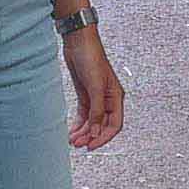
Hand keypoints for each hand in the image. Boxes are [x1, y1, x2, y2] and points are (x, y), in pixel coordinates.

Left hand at [64, 26, 126, 148]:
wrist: (78, 42)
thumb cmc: (91, 58)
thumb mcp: (95, 87)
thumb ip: (97, 111)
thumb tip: (97, 131)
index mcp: (116, 97)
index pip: (114, 124)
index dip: (104, 137)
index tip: (91, 146)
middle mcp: (107, 99)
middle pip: (102, 125)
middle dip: (91, 135)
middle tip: (78, 144)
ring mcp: (96, 97)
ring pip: (92, 121)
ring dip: (83, 132)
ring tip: (73, 140)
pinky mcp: (85, 94)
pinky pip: (84, 114)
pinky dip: (79, 124)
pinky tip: (72, 131)